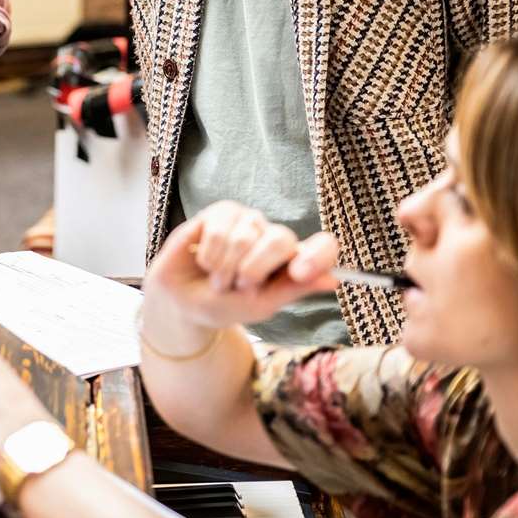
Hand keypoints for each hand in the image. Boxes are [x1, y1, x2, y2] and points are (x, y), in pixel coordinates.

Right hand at [141, 201, 338, 347]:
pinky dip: (210, 255)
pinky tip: (205, 262)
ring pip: (245, 236)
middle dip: (254, 269)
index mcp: (292, 262)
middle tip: (239, 286)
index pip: (322, 247)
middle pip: (281, 239)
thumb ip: (293, 289)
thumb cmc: (225, 305)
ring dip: (226, 268)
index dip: (316, 255)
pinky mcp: (221, 212)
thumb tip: (333, 280)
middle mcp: (273, 237)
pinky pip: (219, 229)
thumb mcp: (260, 305)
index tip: (299, 273)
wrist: (183, 303)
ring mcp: (248, 222)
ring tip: (218, 279)